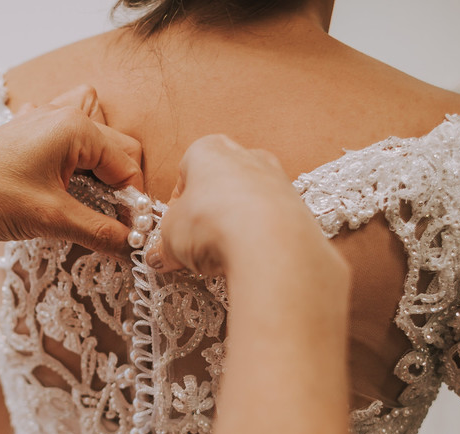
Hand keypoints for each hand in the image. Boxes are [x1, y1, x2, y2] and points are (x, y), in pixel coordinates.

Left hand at [0, 87, 143, 256]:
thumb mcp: (52, 220)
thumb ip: (100, 232)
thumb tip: (135, 248)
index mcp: (75, 127)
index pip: (128, 165)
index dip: (134, 205)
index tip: (132, 237)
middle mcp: (61, 117)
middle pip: (116, 152)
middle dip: (119, 190)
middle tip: (111, 227)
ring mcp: (41, 124)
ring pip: (92, 149)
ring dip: (98, 178)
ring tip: (87, 210)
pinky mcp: (25, 139)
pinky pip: (65, 149)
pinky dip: (73, 171)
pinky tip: (62, 196)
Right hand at [150, 135, 344, 293]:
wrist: (270, 242)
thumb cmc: (213, 224)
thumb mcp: (170, 237)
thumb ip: (163, 244)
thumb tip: (160, 257)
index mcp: (208, 149)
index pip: (185, 172)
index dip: (176, 206)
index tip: (172, 232)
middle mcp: (247, 155)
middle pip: (220, 185)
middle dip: (207, 214)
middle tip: (196, 245)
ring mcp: (277, 178)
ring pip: (248, 203)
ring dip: (234, 227)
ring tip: (223, 256)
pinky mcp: (299, 205)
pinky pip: (271, 221)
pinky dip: (260, 238)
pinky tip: (249, 258)